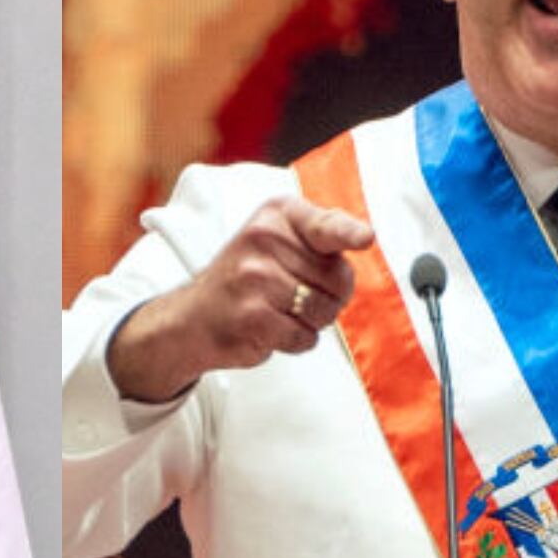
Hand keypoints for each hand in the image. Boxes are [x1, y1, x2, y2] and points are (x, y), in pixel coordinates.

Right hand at [107, 195, 373, 400]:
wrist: (192, 318)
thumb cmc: (246, 278)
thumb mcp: (276, 239)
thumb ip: (320, 233)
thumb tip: (362, 235)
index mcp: (275, 216)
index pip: (326, 226)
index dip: (349, 234)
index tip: (365, 238)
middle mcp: (263, 240)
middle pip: (339, 278)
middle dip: (328, 294)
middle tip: (293, 294)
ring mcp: (256, 278)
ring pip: (325, 310)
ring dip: (312, 320)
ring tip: (279, 311)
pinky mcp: (253, 315)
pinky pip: (304, 336)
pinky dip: (296, 340)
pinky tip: (271, 329)